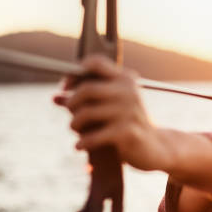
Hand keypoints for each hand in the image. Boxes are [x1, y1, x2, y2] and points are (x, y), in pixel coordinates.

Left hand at [52, 55, 171, 171]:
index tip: (66, 87)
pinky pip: (94, 136)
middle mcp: (128, 91)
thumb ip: (84, 101)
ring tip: (76, 131)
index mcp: (125, 79)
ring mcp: (129, 111)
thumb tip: (55, 97)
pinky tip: (80, 146)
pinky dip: (83, 142)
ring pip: (86, 113)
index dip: (75, 72)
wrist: (156, 148)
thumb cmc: (127, 125)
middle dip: (71, 102)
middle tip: (71, 114)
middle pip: (87, 89)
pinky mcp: (128, 133)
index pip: (95, 63)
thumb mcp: (109, 108)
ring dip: (74, 124)